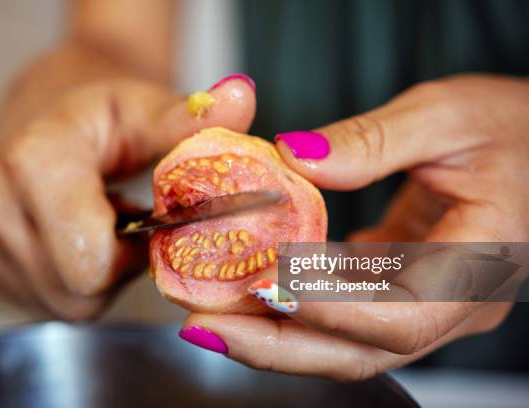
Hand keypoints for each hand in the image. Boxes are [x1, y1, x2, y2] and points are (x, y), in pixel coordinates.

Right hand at [0, 43, 256, 319]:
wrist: (45, 108)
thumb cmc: (102, 111)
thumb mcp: (149, 109)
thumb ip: (191, 121)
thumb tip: (242, 98)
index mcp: (33, 160)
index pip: (91, 263)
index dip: (132, 254)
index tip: (142, 219)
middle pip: (76, 294)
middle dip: (114, 269)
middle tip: (122, 223)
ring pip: (59, 304)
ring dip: (92, 275)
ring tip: (95, 224)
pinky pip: (37, 299)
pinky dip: (64, 279)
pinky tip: (67, 235)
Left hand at [181, 74, 528, 379]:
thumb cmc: (512, 127)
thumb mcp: (446, 116)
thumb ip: (373, 141)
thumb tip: (295, 159)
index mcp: (478, 264)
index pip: (400, 317)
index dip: (328, 310)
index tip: (264, 286)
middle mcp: (453, 303)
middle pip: (359, 351)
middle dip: (277, 345)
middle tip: (204, 325)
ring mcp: (426, 302)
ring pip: (343, 341)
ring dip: (273, 332)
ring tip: (208, 312)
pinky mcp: (400, 285)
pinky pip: (340, 311)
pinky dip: (291, 305)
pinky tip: (246, 284)